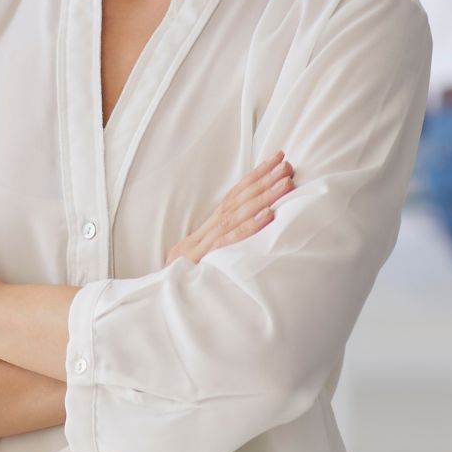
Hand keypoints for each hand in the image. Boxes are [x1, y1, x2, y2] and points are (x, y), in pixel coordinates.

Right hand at [166, 151, 294, 266]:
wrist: (163, 294)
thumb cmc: (192, 276)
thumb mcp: (211, 254)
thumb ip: (231, 238)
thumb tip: (261, 220)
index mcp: (211, 227)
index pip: (236, 193)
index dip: (257, 173)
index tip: (279, 157)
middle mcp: (208, 230)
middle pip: (239, 199)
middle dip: (265, 180)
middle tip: (287, 164)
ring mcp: (205, 244)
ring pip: (238, 215)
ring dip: (265, 197)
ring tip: (286, 183)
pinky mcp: (205, 260)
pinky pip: (230, 241)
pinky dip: (250, 226)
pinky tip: (268, 214)